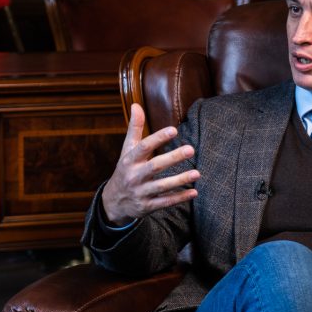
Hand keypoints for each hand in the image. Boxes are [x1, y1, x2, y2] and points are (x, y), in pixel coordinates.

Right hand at [101, 104, 199, 225]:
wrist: (114, 202)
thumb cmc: (126, 169)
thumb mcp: (127, 149)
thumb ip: (135, 128)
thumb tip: (137, 105)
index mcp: (129, 160)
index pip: (143, 147)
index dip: (158, 138)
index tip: (174, 130)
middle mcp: (134, 176)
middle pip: (154, 166)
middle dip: (173, 158)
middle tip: (191, 149)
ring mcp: (141, 192)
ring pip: (162, 186)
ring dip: (180, 180)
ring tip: (197, 173)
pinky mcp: (147, 206)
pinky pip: (165, 202)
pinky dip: (179, 198)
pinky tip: (194, 192)